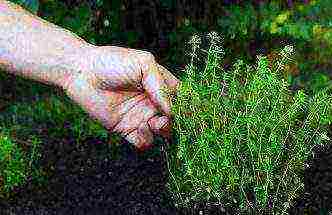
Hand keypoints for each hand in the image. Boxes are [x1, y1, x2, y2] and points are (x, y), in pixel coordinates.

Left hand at [64, 45, 179, 151]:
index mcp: (160, 85)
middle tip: (167, 118)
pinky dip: (145, 140)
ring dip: (162, 130)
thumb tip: (172, 111)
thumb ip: (161, 86)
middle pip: (175, 119)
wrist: (82, 72)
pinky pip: (143, 142)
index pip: (182, 99)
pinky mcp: (126, 129)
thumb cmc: (113, 62)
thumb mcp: (143, 64)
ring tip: (153, 123)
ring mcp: (140, 116)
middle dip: (177, 122)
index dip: (189, 106)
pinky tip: (139, 129)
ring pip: (162, 132)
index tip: (193, 113)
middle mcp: (153, 103)